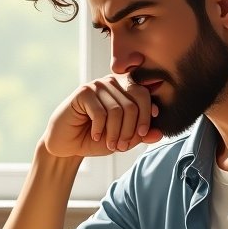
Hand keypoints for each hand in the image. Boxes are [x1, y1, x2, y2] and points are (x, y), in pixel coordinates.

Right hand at [43, 76, 162, 158]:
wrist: (67, 144)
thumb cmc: (96, 139)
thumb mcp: (122, 139)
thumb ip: (140, 135)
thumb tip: (159, 134)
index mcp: (125, 88)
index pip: (144, 95)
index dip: (146, 116)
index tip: (141, 134)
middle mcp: (112, 82)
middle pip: (134, 103)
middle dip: (131, 129)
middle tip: (123, 146)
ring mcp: (97, 85)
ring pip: (118, 110)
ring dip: (115, 133)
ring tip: (110, 145)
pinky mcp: (83, 92)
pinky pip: (101, 112)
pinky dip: (101, 129)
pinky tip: (95, 136)